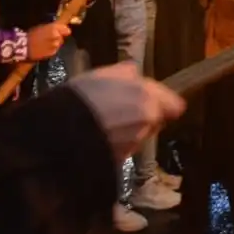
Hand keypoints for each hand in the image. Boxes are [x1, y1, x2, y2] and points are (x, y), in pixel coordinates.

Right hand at [26, 22, 70, 61]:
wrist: (23, 46)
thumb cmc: (31, 35)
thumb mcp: (42, 27)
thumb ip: (52, 28)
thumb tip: (59, 30)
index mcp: (54, 28)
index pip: (66, 30)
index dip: (64, 31)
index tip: (62, 32)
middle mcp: (57, 37)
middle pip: (61, 38)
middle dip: (57, 38)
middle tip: (48, 39)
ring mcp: (55, 46)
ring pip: (58, 44)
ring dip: (54, 44)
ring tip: (45, 44)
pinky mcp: (52, 53)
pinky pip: (54, 50)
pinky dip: (51, 49)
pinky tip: (44, 49)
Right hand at [67, 62, 185, 161]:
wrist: (59, 133)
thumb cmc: (81, 97)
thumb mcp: (103, 74)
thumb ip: (126, 73)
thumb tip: (136, 75)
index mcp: (148, 97)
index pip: (174, 105)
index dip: (163, 102)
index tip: (150, 100)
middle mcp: (148, 122)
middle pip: (156, 120)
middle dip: (143, 116)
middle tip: (120, 111)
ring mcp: (136, 143)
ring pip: (140, 135)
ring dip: (129, 131)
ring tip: (104, 125)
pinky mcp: (121, 160)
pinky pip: (125, 149)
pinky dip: (116, 145)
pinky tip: (98, 139)